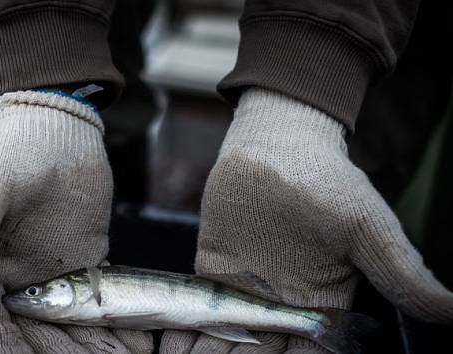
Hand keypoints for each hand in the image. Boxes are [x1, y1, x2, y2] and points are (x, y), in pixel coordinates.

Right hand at [0, 91, 152, 353]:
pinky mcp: (85, 265)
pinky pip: (98, 304)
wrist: (57, 129)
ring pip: (69, 325)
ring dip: (91, 348)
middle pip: (35, 333)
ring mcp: (52, 276)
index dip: (7, 349)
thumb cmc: (10, 151)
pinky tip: (137, 343)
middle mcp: (16, 280)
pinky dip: (114, 327)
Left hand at [160, 88, 452, 352]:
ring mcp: (244, 292)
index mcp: (321, 306)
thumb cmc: (329, 181)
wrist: (278, 142)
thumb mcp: (369, 230)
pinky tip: (169, 347)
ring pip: (225, 342)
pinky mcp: (212, 272)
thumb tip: (452, 309)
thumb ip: (401, 274)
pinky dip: (183, 332)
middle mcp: (281, 307)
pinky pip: (196, 312)